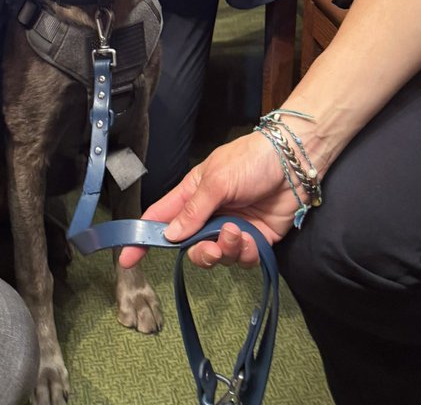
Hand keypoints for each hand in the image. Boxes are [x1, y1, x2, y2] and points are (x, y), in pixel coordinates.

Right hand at [119, 132, 301, 271]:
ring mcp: (232, 228)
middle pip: (190, 246)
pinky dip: (245, 253)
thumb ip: (193, 210)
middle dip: (198, 252)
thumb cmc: (250, 161)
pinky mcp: (256, 239)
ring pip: (217, 256)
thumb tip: (170, 236)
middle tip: (210, 247)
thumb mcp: (216, 180)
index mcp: (192, 194)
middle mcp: (209, 214)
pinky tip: (251, 238)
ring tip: (237, 233)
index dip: (143, 237)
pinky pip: (242, 259)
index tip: (127, 258)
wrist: (293, 163)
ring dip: (225, 250)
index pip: (161, 218)